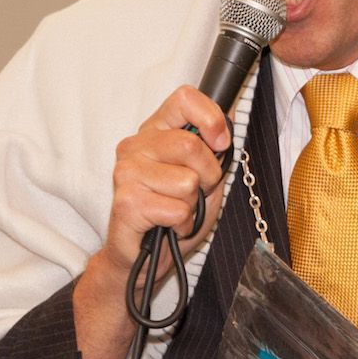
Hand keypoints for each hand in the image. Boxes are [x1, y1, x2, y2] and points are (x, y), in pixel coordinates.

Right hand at [73, 86, 231, 358]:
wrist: (141, 260)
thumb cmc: (171, 217)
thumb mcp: (203, 179)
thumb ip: (213, 150)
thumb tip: (230, 118)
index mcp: (154, 132)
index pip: (183, 98)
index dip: (210, 117)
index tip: (221, 143)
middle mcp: (135, 147)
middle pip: (191, 145)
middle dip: (208, 176)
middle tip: (196, 194)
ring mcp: (126, 174)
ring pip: (187, 181)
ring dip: (194, 205)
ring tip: (178, 212)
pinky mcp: (127, 203)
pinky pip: (177, 209)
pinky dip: (183, 224)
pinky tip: (168, 227)